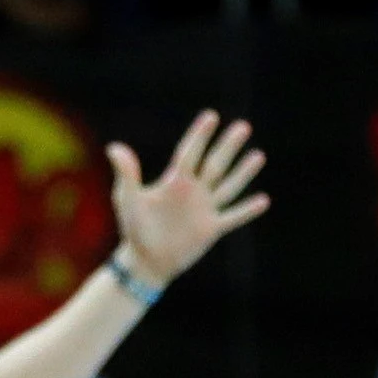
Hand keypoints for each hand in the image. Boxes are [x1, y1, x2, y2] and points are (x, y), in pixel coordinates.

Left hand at [107, 110, 269, 288]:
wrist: (143, 262)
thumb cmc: (134, 228)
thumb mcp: (128, 199)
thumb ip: (126, 174)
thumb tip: (113, 147)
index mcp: (174, 182)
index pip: (189, 154)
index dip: (199, 135)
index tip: (211, 116)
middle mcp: (193, 192)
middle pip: (214, 165)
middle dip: (228, 147)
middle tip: (243, 126)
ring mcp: (204, 209)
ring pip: (228, 187)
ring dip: (243, 173)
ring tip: (258, 155)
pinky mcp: (211, 229)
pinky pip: (233, 217)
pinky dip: (247, 210)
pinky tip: (264, 200)